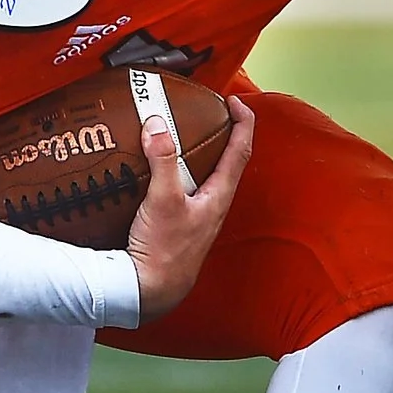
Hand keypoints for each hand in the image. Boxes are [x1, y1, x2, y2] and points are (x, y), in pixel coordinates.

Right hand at [125, 95, 255, 322]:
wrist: (149, 291)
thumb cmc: (164, 251)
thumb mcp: (164, 200)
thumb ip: (163, 160)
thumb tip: (157, 124)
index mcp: (219, 196)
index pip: (240, 151)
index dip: (243, 122)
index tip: (235, 101)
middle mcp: (213, 206)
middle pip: (226, 162)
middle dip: (221, 135)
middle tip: (207, 114)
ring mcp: (197, 217)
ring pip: (205, 178)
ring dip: (198, 155)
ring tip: (180, 137)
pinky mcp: (179, 226)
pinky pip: (184, 191)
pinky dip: (177, 174)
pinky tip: (156, 174)